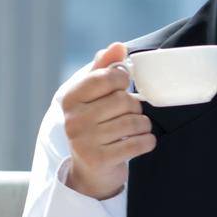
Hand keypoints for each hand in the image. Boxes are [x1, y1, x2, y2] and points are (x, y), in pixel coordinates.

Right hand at [59, 43, 155, 199]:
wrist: (90, 171)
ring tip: (135, 130)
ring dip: (143, 126)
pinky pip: (139, 143)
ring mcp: (84, 141)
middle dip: (134, 107)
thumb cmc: (95, 126)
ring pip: (134, 122)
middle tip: (128, 115)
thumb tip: (118, 46)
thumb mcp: (93, 96)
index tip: (122, 87)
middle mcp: (73, 119)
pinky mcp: (100, 159)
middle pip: (123, 100)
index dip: (122, 80)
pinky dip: (147, 142)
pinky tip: (141, 142)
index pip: (107, 77)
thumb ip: (103, 69)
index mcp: (70, 99)